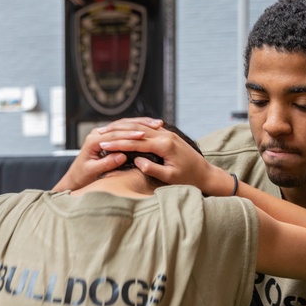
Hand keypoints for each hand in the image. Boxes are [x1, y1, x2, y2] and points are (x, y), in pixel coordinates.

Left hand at [52, 117, 163, 191]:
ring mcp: (103, 134)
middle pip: (121, 126)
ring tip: (157, 124)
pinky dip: (137, 128)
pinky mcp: (108, 137)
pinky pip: (125, 130)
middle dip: (139, 126)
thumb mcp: (92, 171)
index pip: (115, 135)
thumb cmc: (82, 177)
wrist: (75, 178)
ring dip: (141, 124)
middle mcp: (97, 134)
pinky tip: (150, 128)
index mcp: (93, 141)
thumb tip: (121, 156)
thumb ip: (106, 163)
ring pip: (124, 125)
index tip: (144, 135)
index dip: (130, 135)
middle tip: (156, 126)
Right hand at [98, 124, 234, 195]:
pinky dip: (134, 128)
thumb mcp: (170, 177)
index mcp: (164, 146)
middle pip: (136, 130)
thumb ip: (153, 168)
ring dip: (124, 128)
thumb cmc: (189, 179)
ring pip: (141, 126)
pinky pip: (148, 128)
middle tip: (99, 135)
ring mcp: (167, 133)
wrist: (206, 174)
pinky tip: (125, 130)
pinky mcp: (168, 135)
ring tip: (108, 131)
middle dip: (117, 133)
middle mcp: (165, 136)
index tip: (103, 146)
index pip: (136, 143)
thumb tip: (136, 160)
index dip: (118, 144)